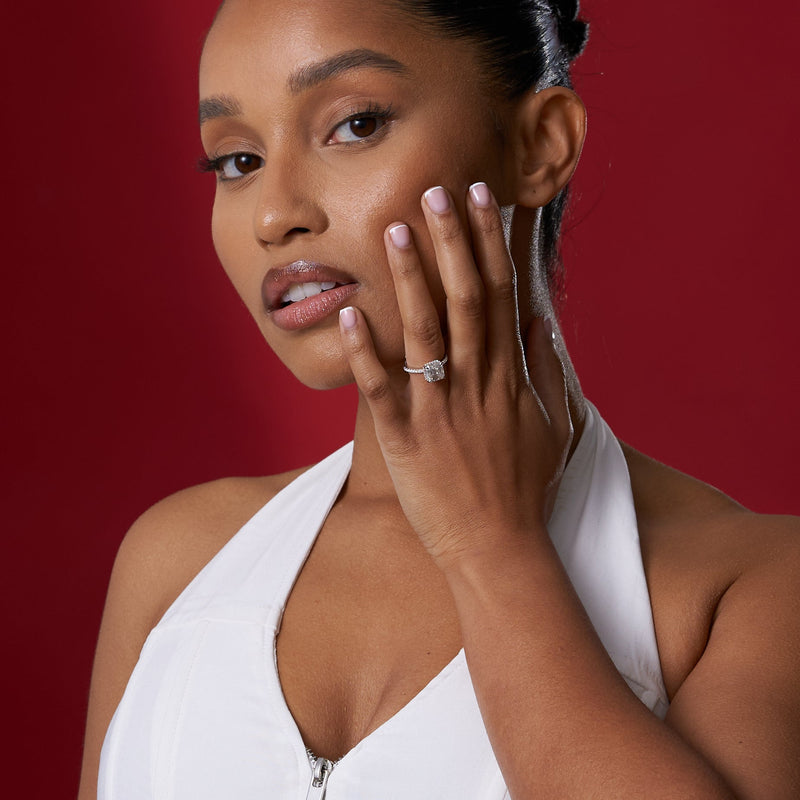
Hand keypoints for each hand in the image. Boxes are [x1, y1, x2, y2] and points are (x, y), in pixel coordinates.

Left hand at [338, 183, 572, 569]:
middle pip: (465, 300)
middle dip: (452, 243)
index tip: (481, 199)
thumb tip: (538, 319)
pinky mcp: (406, 441)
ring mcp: (440, 412)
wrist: (500, 549)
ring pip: (424, 334)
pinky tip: (349, 312)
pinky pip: (382, 390)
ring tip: (394, 230)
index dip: (491, 244)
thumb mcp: (555, 424)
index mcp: (510, 377)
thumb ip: (547, 369)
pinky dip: (365, 351)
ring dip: (409, 280)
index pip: (502, 295)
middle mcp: (477, 385)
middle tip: (437, 191)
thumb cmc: (526, 487)